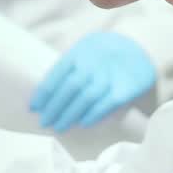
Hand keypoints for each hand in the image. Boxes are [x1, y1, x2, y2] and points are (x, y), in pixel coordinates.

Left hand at [30, 32, 155, 131]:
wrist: (139, 46)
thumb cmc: (104, 51)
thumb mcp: (84, 48)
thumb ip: (68, 66)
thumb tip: (45, 92)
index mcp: (79, 53)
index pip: (56, 75)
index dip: (43, 94)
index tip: (33, 108)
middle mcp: (92, 64)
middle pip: (69, 89)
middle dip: (54, 108)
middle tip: (44, 122)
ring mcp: (108, 76)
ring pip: (86, 98)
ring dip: (70, 115)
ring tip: (59, 126)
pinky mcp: (124, 89)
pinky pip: (106, 104)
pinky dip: (92, 115)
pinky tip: (83, 123)